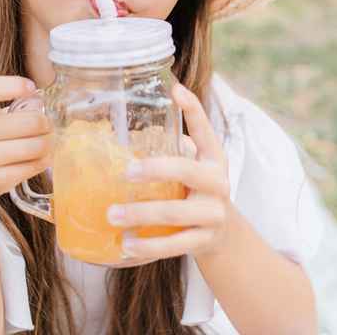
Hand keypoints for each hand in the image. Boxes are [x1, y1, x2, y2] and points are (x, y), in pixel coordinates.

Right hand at [0, 76, 53, 210]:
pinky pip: (36, 164)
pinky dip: (44, 159)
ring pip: (38, 145)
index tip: (31, 88)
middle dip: (46, 122)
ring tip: (43, 141)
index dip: (14, 85)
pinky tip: (37, 157)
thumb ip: (6, 108)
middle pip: (32, 121)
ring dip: (48, 142)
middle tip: (45, 125)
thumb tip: (40, 103)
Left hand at [106, 82, 230, 262]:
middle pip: (187, 172)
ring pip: (175, 214)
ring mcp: (214, 214)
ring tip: (112, 215)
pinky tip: (126, 245)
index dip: (193, 110)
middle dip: (155, 170)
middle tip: (125, 172)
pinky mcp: (204, 241)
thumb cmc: (194, 192)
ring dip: (141, 214)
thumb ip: (168, 151)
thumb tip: (114, 131)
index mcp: (213, 159)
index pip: (205, 130)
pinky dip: (148, 246)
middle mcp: (218, 183)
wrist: (224, 235)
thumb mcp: (191, 167)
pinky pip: (174, 245)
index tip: (176, 90)